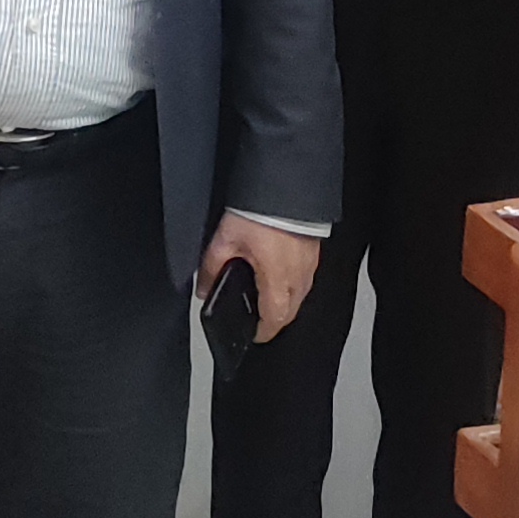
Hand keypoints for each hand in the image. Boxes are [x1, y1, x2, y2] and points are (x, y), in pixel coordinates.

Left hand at [197, 214, 321, 342]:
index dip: (263, 331)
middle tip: (259, 319)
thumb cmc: (260, 210)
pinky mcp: (314, 248)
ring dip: (286, 300)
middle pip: (291, 311)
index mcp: (277, 279)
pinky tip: (279, 270)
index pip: (275, 320)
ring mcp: (310, 262)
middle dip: (276, 319)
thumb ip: (212, 267)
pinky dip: (293, 281)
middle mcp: (298, 275)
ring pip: (301, 294)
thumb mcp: (225, 240)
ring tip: (267, 295)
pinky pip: (306, 275)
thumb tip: (204, 288)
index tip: (254, 334)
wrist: (285, 183)